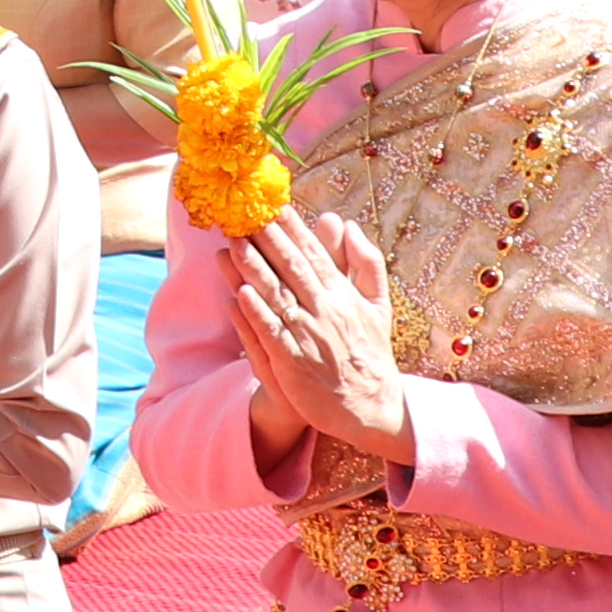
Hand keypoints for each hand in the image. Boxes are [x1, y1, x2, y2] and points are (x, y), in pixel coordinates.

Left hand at [232, 213, 409, 462]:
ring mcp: (309, 338)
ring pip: (278, 297)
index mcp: (343, 295)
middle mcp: (326, 312)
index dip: (292, 228)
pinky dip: (257, 314)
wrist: (371, 408)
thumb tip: (348, 225)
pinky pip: (272, 335)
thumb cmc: (370, 352)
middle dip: (267, 239)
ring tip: (233, 244)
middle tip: (244, 213)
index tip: (272, 203)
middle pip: (292, 268)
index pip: (314, 254)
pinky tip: (239, 294)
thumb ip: (365, 263)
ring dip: (254, 269)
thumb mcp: (378, 304)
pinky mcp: (294, 364)